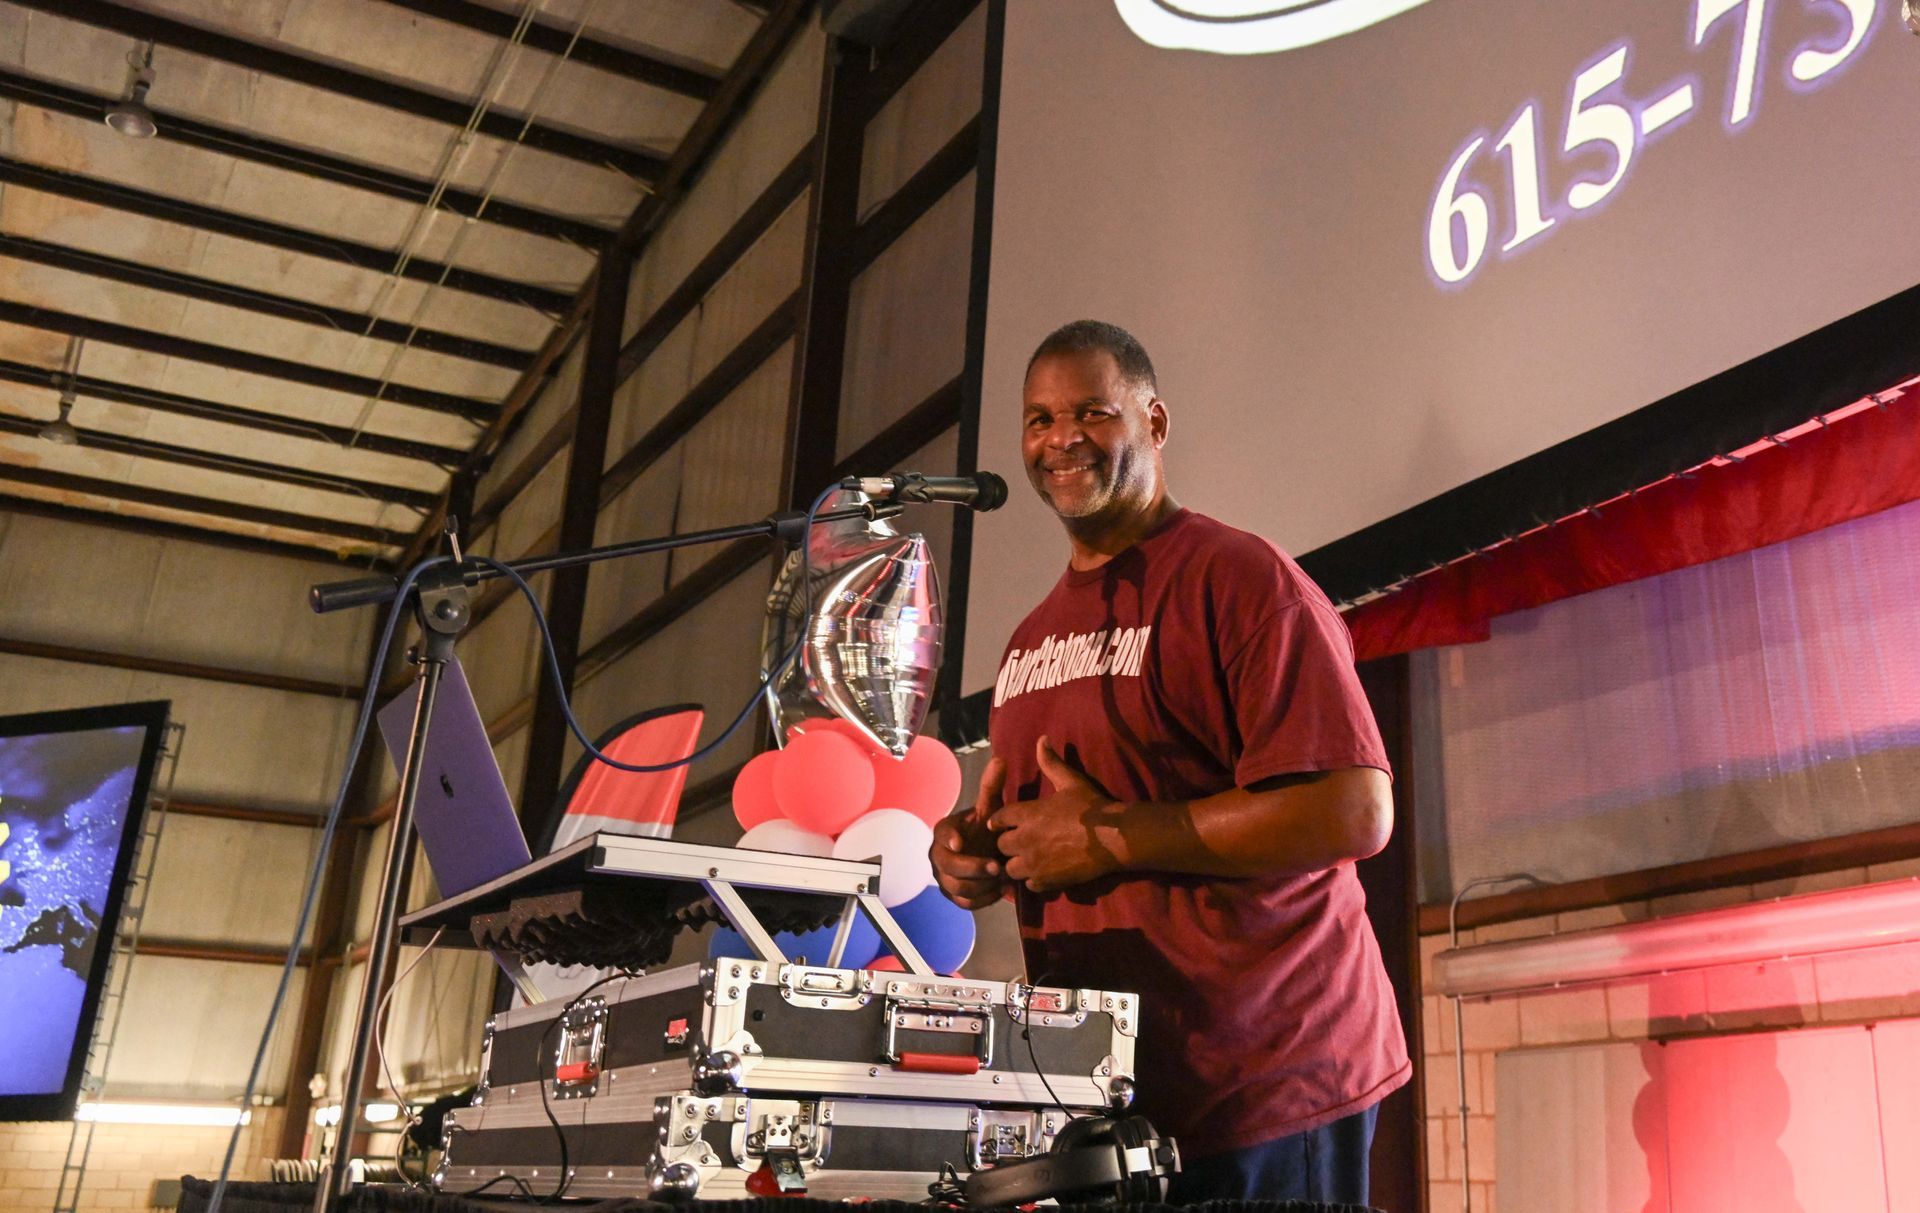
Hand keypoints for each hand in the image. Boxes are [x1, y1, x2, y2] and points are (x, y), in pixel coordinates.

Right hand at [930, 755, 1008, 908]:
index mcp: (945, 831)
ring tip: (1003, 878)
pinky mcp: (954, 896)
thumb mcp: (990, 809)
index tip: (961, 842)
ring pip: (957, 887)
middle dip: (973, 868)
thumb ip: (991, 787)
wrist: (988, 852)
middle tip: (997, 867)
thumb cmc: (987, 828)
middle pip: (948, 866)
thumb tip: (1000, 760)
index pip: (941, 833)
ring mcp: (944, 877)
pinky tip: (1000, 890)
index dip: (949, 838)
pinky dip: (983, 899)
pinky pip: (964, 903)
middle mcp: (938, 855)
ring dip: (981, 885)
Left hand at [989, 737, 1125, 893]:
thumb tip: (1041, 739)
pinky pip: (1029, 885)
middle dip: (1008, 843)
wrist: (1113, 837)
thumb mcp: (1071, 781)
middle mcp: (1025, 839)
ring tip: (1031, 860)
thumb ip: (1051, 763)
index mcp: (1027, 814)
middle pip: (1001, 846)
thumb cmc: (1092, 807)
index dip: (1001, 821)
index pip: (997, 818)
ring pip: (1010, 868)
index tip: (1008, 822)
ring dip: (1018, 864)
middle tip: (1022, 841)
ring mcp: (1035, 863)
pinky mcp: (1047, 881)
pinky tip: (1044, 873)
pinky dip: (1033, 880)